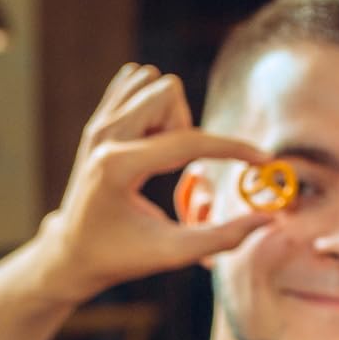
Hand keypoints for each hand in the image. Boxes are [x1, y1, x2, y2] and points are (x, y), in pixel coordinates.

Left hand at [34, 64, 272, 303]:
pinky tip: (150, 143)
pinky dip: (155, 108)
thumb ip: (221, 238)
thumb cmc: (120, 256)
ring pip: (154, 83)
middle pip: (168, 91)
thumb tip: (267, 220)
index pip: (188, 140)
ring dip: (170, 117)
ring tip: (159, 158)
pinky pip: (137, 83)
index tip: (261, 160)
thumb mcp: (171, 254)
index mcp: (118, 166)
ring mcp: (99, 123)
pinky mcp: (98, 119)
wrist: (72, 252)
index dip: (232, 149)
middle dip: (187, 127)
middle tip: (173, 168)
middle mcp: (104, 135)